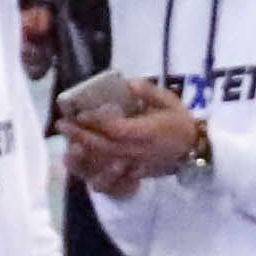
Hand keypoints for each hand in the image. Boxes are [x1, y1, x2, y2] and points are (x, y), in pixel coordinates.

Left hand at [63, 81, 200, 186]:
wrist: (195, 149)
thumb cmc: (181, 121)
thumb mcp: (168, 99)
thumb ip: (147, 90)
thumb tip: (127, 83)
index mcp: (146, 132)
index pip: (114, 128)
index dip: (94, 122)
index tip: (78, 113)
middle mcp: (138, 151)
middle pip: (103, 146)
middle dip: (80, 136)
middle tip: (60, 125)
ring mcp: (136, 164)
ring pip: (104, 161)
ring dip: (83, 153)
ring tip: (67, 142)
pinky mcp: (136, 172)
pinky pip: (111, 172)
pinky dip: (94, 166)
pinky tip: (82, 158)